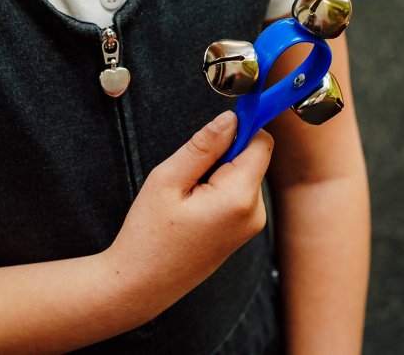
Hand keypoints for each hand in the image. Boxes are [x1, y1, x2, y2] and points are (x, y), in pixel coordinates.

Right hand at [105, 110, 273, 317]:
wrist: (142, 285)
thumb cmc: (148, 235)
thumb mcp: (168, 180)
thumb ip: (203, 145)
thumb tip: (230, 118)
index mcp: (239, 198)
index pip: (261, 143)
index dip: (244, 126)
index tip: (221, 124)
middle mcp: (255, 213)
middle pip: (253, 158)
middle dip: (225, 153)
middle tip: (190, 172)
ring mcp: (251, 225)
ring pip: (245, 174)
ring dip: (220, 171)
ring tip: (189, 195)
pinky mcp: (243, 230)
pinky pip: (239, 193)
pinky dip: (221, 188)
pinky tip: (195, 206)